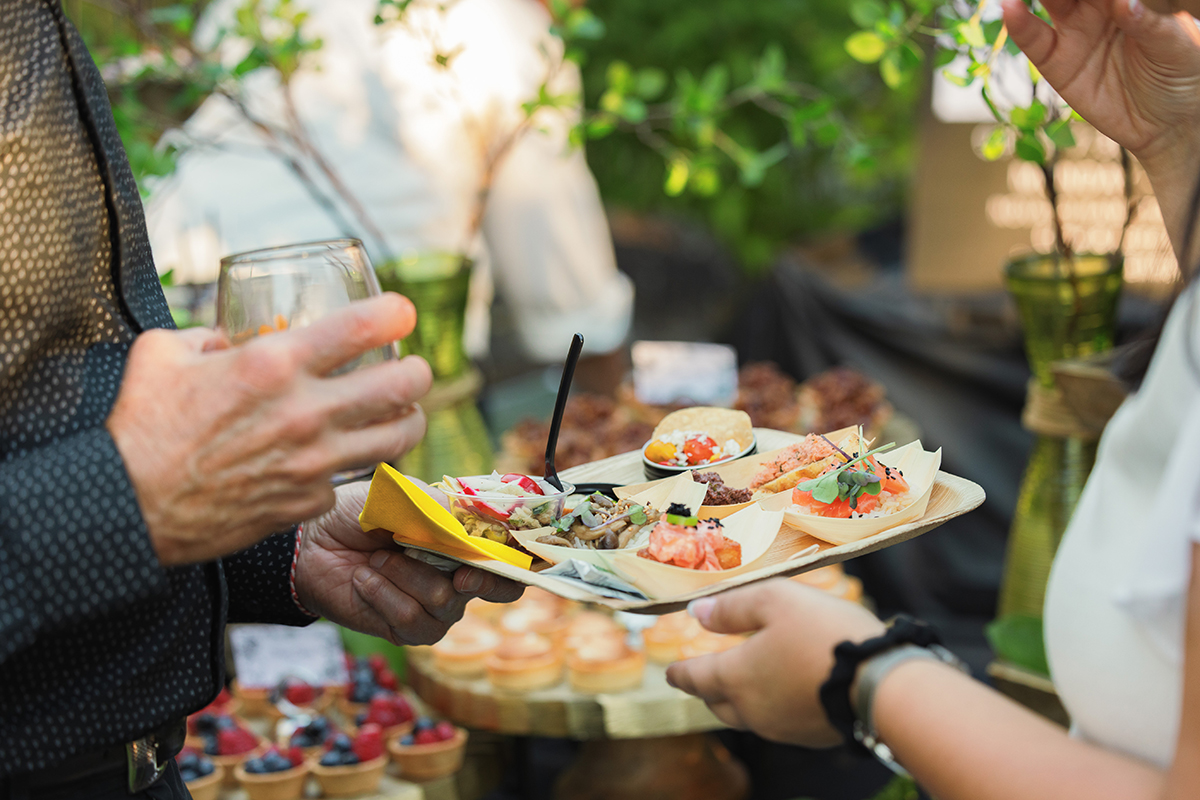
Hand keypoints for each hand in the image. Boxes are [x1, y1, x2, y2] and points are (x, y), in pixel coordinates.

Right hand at [108, 294, 432, 565]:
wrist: (131, 507)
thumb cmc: (142, 426)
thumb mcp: (164, 354)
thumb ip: (206, 335)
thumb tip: (227, 334)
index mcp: (275, 364)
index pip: (363, 326)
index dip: (396, 312)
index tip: (403, 312)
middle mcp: (306, 411)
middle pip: (403, 385)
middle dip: (419, 371)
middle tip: (413, 369)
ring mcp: (314, 461)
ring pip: (398, 436)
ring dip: (409, 419)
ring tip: (405, 412)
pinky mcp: (309, 500)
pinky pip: (350, 477)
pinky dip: (350, 465)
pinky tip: (341, 457)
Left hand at [293, 481, 524, 643]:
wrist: (311, 542)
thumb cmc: (359, 513)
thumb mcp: (400, 497)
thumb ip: (438, 506)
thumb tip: (471, 519)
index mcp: (466, 542)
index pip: (511, 559)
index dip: (515, 562)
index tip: (496, 553)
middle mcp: (460, 577)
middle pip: (494, 589)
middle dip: (477, 578)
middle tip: (460, 572)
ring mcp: (437, 608)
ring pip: (443, 599)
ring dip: (403, 574)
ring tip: (375, 557)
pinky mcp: (407, 630)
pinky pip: (410, 617)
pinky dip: (382, 592)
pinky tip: (364, 578)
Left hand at [665, 579, 883, 747]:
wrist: (881, 685)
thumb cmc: (825, 634)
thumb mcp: (774, 600)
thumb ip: (732, 607)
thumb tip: (697, 613)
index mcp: (736, 676)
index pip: (695, 678)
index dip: (680, 673)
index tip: (670, 673)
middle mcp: (752, 709)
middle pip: (717, 703)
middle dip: (706, 688)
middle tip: (702, 677)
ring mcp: (781, 728)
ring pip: (745, 716)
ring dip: (736, 699)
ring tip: (740, 682)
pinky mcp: (808, 735)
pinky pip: (775, 722)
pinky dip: (768, 706)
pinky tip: (781, 691)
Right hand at [1001, 0, 1199, 171]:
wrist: (1165, 124)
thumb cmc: (1180, 75)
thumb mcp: (1176, 47)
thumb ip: (1151, 24)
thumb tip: (1124, 3)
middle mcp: (1098, 9)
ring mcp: (1075, 33)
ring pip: (1051, 2)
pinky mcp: (1056, 63)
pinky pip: (1034, 39)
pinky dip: (1019, 23)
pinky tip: (1011, 8)